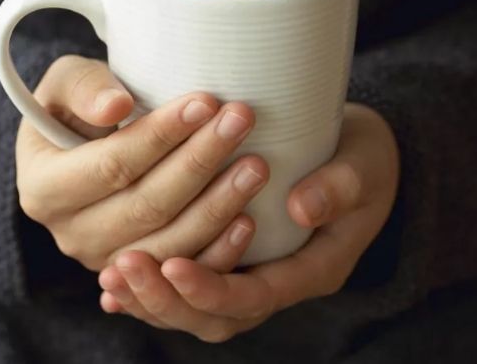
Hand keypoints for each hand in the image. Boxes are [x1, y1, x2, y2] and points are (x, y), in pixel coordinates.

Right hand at [16, 55, 268, 271]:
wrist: (81, 151)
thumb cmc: (77, 110)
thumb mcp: (66, 83)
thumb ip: (82, 87)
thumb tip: (117, 108)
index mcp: (43, 188)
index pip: (112, 164)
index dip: (161, 135)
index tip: (206, 103)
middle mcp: (71, 234)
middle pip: (147, 205)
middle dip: (200, 162)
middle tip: (241, 121)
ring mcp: (106, 260)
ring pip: (170, 243)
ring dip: (218, 205)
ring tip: (257, 166)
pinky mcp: (141, 275)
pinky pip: (183, 270)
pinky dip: (218, 250)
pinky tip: (249, 220)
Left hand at [99, 103, 399, 341]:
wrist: (360, 159)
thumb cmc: (364, 160)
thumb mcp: (363, 167)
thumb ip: (339, 188)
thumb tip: (301, 208)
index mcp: (313, 269)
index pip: (255, 297)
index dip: (211, 288)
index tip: (171, 265)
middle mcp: (279, 282)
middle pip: (217, 317)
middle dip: (166, 300)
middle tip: (122, 268)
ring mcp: (257, 274)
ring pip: (198, 310)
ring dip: (153, 298)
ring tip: (112, 272)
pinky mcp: (237, 258)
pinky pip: (193, 288)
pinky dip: (156, 290)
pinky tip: (118, 283)